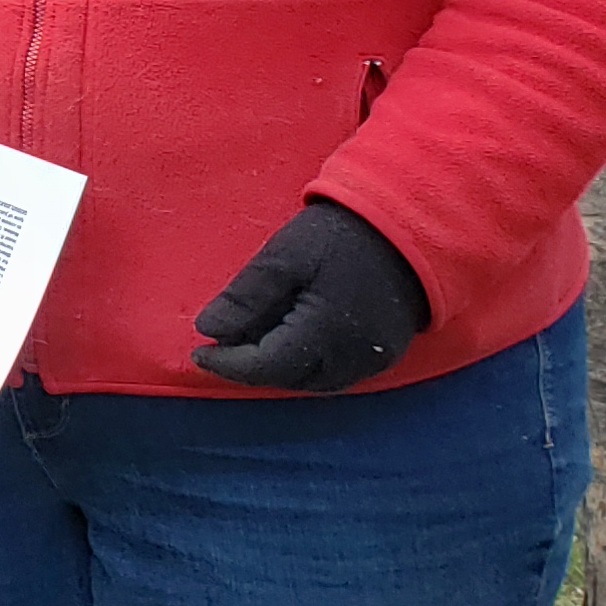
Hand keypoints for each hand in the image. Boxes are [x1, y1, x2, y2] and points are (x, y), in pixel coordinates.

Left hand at [192, 201, 428, 392]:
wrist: (408, 224)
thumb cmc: (341, 236)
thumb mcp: (284, 256)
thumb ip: (246, 297)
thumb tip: (207, 330)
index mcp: (325, 333)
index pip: (266, 366)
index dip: (228, 365)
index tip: (197, 352)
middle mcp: (352, 358)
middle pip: (290, 379)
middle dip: (252, 368)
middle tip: (221, 345)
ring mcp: (374, 359)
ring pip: (314, 381)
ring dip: (279, 369)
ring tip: (250, 342)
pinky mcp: (386, 352)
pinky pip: (337, 372)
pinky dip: (306, 364)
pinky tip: (289, 341)